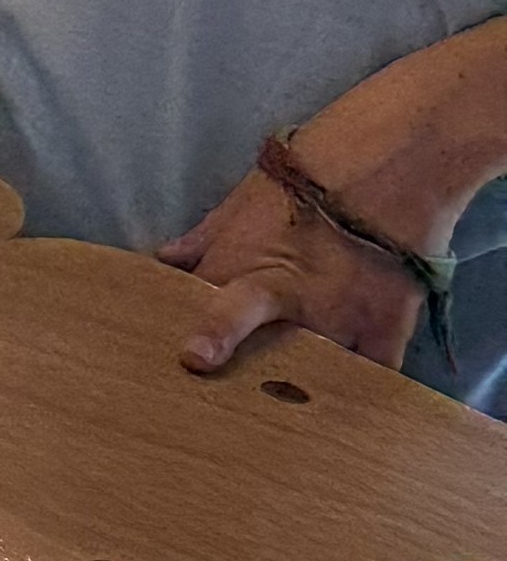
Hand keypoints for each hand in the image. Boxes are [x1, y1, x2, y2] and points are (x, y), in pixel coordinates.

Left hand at [160, 123, 440, 375]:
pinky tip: (351, 396)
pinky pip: (370, 378)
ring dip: (303, 386)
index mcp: (238, 273)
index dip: (194, 345)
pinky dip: (362, 387)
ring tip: (294, 402)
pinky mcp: (385, 332)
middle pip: (252, 366)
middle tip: (228, 400)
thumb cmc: (313, 169)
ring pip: (310, 380)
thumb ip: (205, 239)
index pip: (198, 323)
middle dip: (241, 383)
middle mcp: (284, 308)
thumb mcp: (245, 197)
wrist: (395, 158)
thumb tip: (165, 260)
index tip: (183, 370)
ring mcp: (336, 325)